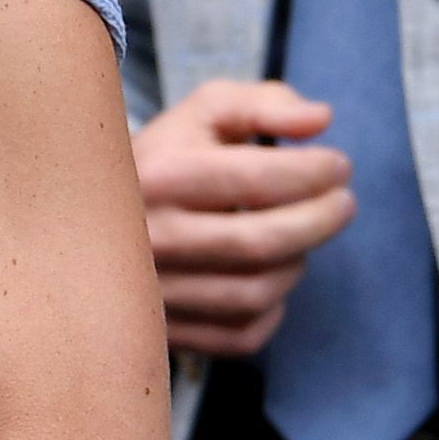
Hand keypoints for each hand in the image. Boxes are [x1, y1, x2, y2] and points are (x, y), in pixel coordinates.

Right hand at [131, 80, 355, 356]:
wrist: (94, 215)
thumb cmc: (168, 155)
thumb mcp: (205, 112)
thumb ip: (265, 104)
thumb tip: (320, 119)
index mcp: (160, 174)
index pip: (256, 178)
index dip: (314, 173)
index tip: (340, 166)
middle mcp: (151, 236)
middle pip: (260, 242)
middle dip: (320, 221)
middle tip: (344, 202)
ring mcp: (155, 291)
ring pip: (256, 293)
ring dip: (297, 262)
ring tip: (303, 234)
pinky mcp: (166, 330)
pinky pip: (241, 335)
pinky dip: (272, 309)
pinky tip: (269, 275)